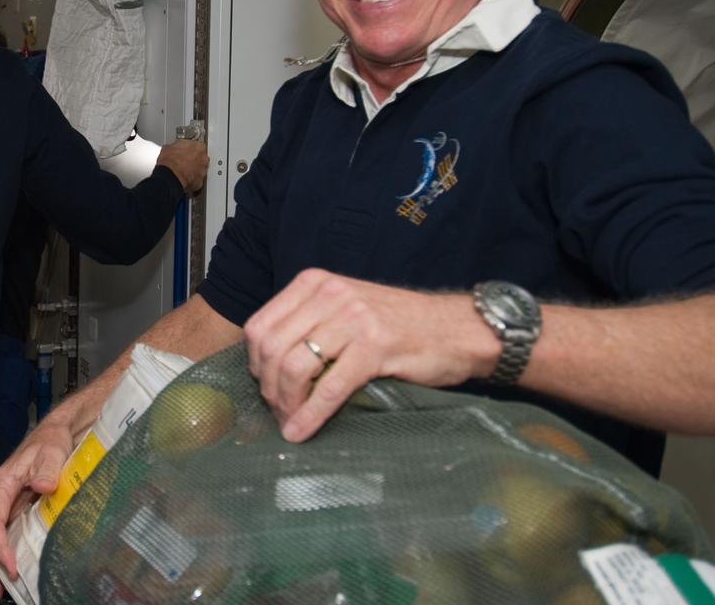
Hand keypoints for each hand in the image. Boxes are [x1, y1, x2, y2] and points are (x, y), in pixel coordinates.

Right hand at [0, 417, 76, 599]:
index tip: (11, 567)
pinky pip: (0, 534)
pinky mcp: (13, 507)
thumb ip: (47, 469)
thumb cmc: (52, 441)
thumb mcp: (52, 451)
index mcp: (1, 484)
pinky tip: (9, 568)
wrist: (56, 433)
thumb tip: (42, 486)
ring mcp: (3, 503)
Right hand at [156, 139, 208, 193]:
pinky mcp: (199, 182)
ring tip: (182, 171)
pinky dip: (191, 180)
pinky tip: (183, 179)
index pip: (197, 146)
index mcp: (199, 146)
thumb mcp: (169, 147)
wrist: (169, 175)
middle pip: (201, 158)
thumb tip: (172, 149)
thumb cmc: (170, 161)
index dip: (190, 149)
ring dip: (193, 170)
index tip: (185, 151)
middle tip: (184, 161)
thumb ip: (177, 147)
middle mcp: (204, 158)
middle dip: (194, 160)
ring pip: (200, 170)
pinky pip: (196, 180)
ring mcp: (203, 171)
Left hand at [243, 269, 495, 441]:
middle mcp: (330, 295)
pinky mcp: (375, 347)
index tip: (264, 386)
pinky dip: (310, 414)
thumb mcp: (345, 308)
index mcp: (315, 283)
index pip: (261, 324)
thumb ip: (309, 323)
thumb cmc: (400, 324)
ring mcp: (353, 319)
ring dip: (286, 403)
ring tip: (290, 421)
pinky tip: (302, 431)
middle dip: (268, 387)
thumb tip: (268, 364)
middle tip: (278, 411)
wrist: (459, 329)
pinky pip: (329, 387)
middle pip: (271, 347)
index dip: (255, 363)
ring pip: (295, 367)